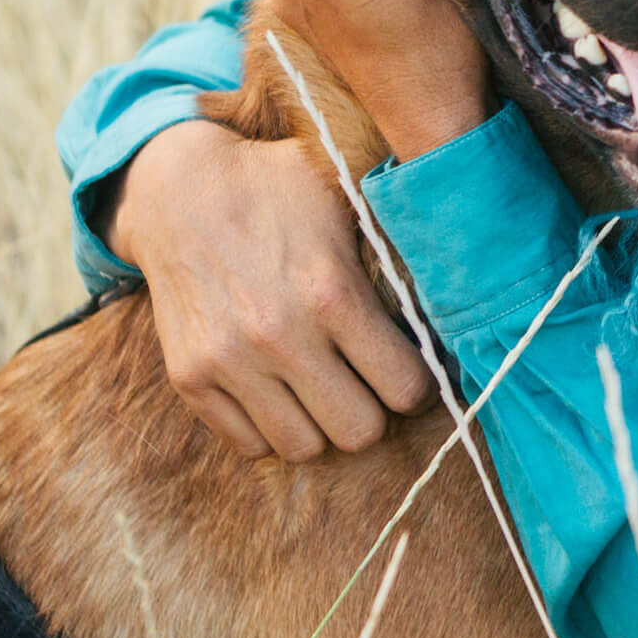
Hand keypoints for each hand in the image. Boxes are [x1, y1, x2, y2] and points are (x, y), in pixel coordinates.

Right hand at [111, 118, 432, 459]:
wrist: (176, 190)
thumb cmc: (278, 189)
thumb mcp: (347, 198)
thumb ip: (397, 250)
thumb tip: (460, 294)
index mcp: (331, 293)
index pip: (404, 388)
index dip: (415, 382)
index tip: (408, 367)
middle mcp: (280, 336)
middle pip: (360, 431)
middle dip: (373, 409)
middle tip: (368, 381)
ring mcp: (229, 363)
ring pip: (304, 448)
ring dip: (322, 423)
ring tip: (324, 387)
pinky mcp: (190, 379)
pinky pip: (250, 445)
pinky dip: (271, 427)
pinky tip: (281, 389)